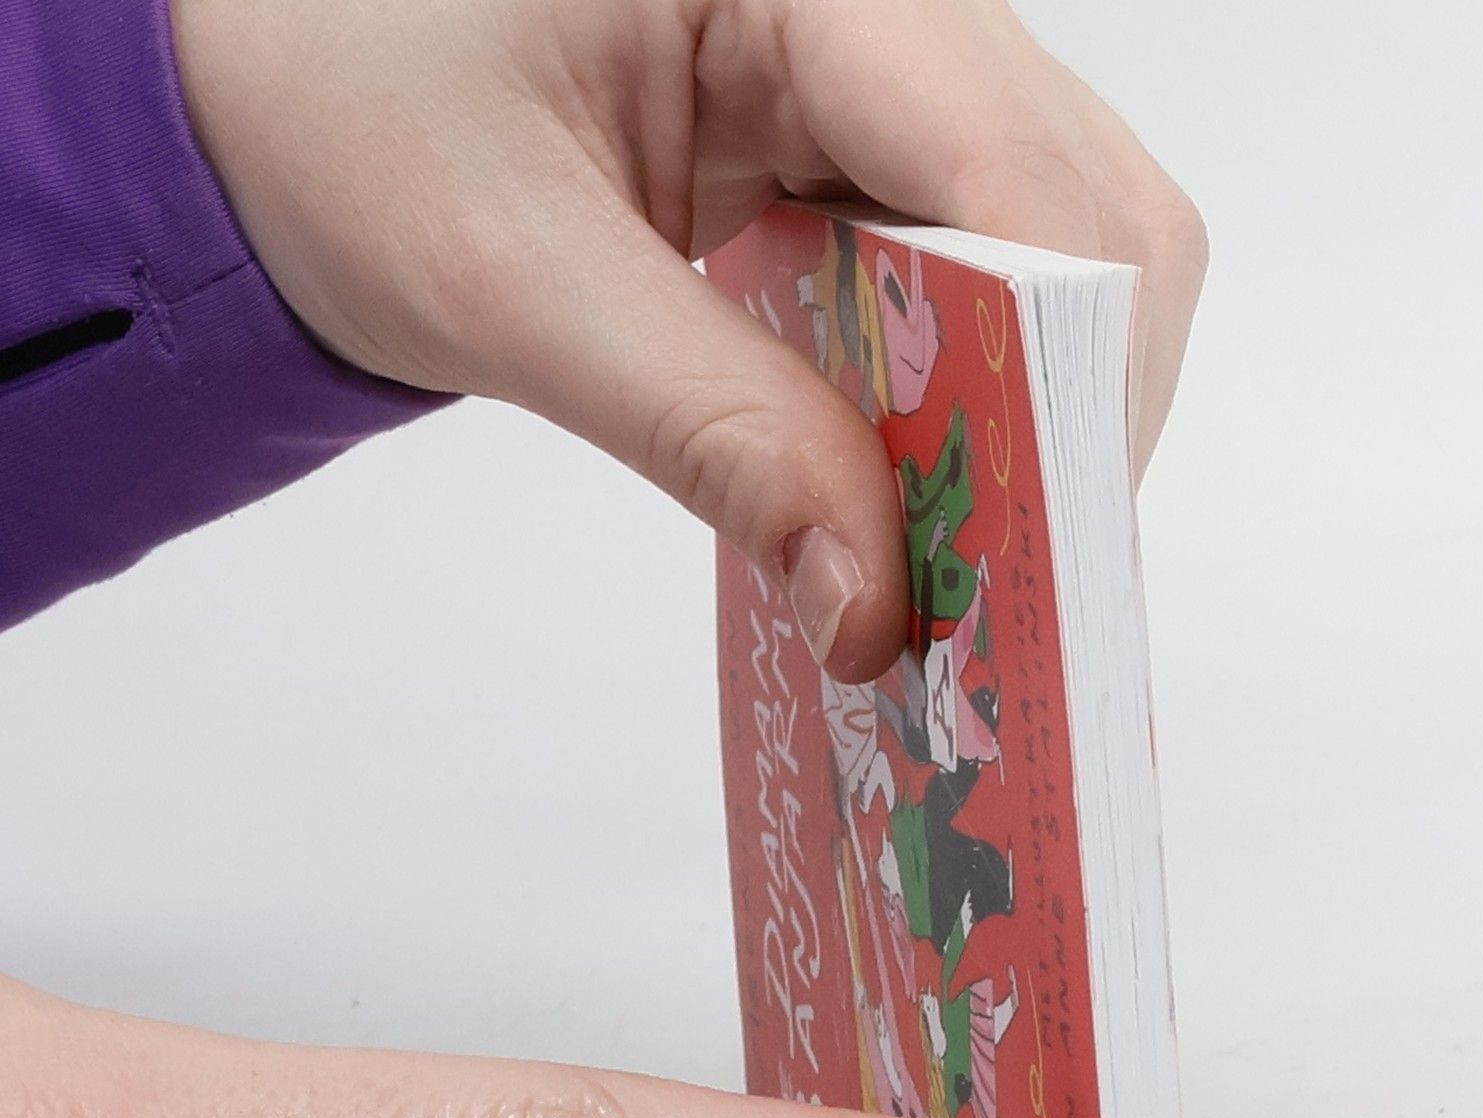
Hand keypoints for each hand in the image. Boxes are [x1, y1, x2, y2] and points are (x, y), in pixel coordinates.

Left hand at [169, 0, 1206, 677]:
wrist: (298, 96)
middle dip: (1071, 421)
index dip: (1054, 376)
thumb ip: (713, 432)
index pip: (1011, 164)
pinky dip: (984, 402)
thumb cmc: (355, 126)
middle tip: (1004, 590)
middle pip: (1098, 218)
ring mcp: (899, 69)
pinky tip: (926, 487)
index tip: (1031, 559)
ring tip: (967, 557)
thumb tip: (876, 607)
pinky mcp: (882, 148)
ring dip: (1040, 423)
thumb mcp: (512, 283)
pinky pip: (998, 280)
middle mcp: (887, 0)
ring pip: (1078, 256)